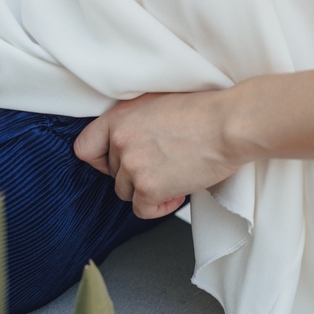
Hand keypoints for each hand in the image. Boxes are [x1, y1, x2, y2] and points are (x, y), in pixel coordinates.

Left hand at [73, 90, 242, 219]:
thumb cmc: (204, 112)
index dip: (101, 161)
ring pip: (126, 193)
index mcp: (119, 116)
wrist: (229, 124)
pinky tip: (179, 190)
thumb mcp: (158, 104)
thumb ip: (135, 122)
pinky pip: (143, 210)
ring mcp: (132, 164)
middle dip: (136, 174)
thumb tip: (128, 145)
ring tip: (176, 175)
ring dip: (149, 190)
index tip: (118, 164)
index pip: (84, 148)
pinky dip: (160, 207)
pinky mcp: (147, 187)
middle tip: (165, 165)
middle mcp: (120, 139)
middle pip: (113, 174)